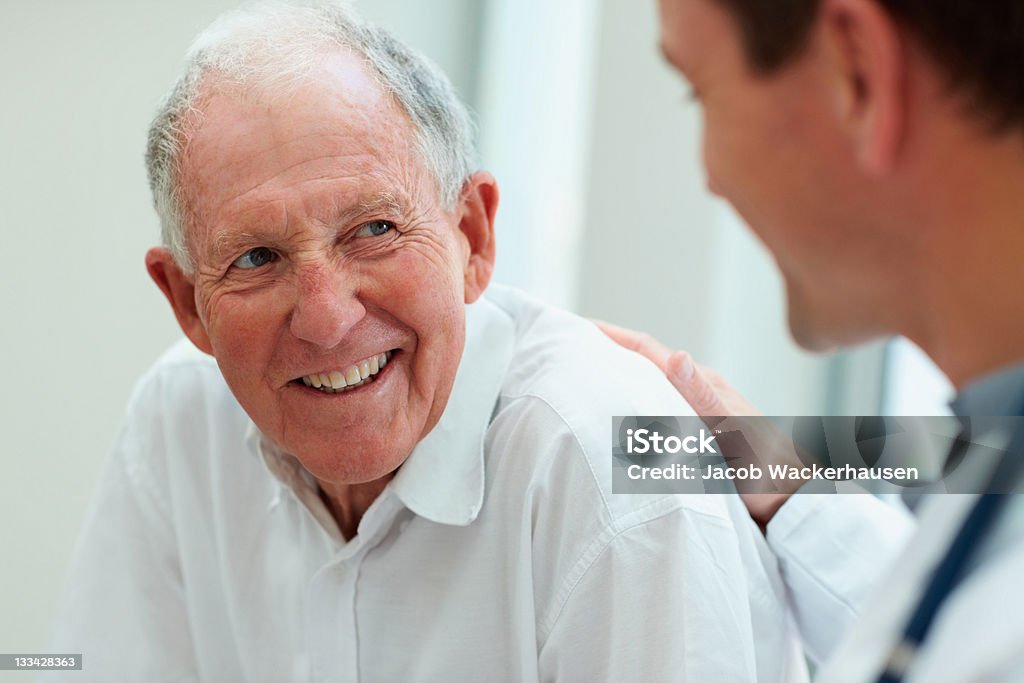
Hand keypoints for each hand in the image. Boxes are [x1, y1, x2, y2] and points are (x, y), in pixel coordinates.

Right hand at [595, 320, 799, 528]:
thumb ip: (702, 397)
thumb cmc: (767, 470)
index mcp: (703, 384)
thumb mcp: (732, 431)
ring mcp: (699, 415)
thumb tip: (676, 356)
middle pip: (645, 365)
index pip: (648, 351)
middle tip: (570, 352)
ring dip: (619, 381)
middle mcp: (698, 394)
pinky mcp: (700, 437)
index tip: (579, 327)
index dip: (613, 337)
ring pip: (650, 389)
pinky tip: (620, 422)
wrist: (794, 504)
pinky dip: (634, 409)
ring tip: (584, 382)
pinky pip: (657, 414)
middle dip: (608, 354)